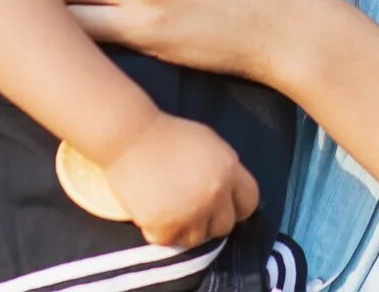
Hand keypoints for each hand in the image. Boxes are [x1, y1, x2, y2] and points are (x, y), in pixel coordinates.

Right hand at [101, 113, 259, 247]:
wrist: (128, 137)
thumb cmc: (165, 135)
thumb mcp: (207, 143)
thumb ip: (223, 169)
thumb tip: (230, 193)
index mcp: (229, 168)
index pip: (249, 202)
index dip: (236, 207)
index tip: (221, 208)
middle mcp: (215, 192)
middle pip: (225, 226)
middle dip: (209, 222)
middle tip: (189, 210)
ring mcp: (191, 211)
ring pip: (197, 239)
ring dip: (184, 230)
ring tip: (169, 212)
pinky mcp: (165, 225)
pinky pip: (169, 241)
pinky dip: (159, 232)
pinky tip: (152, 213)